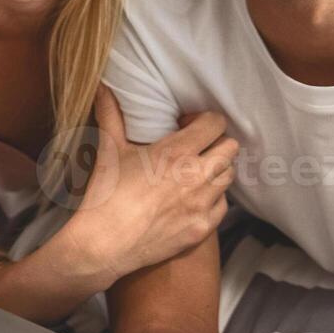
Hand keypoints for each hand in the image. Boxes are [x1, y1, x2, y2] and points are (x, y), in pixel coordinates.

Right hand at [72, 86, 237, 280]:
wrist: (103, 245)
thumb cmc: (105, 194)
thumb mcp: (109, 150)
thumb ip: (111, 115)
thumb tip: (102, 87)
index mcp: (177, 152)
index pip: (215, 123)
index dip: (204, 120)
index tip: (186, 125)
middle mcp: (197, 176)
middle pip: (230, 148)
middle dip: (215, 143)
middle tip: (195, 147)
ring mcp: (202, 204)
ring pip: (228, 177)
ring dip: (216, 170)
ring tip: (195, 172)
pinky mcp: (202, 228)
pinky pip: (222, 206)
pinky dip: (213, 199)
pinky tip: (194, 199)